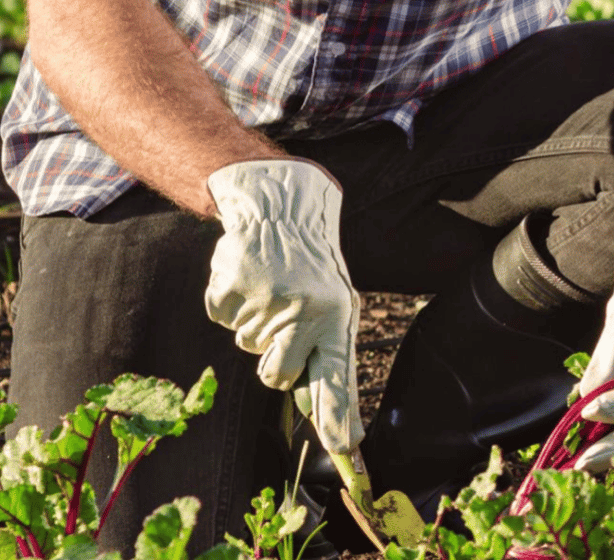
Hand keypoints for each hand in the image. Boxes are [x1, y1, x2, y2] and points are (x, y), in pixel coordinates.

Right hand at [204, 159, 361, 453]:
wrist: (281, 213)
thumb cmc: (311, 271)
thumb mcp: (334, 307)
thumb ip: (328, 358)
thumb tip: (330, 423)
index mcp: (337, 318)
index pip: (338, 376)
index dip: (338, 415)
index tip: (344, 448)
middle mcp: (305, 312)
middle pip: (276, 376)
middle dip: (274, 364)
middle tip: (281, 329)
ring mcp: (266, 301)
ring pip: (247, 346)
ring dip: (255, 326)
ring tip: (271, 291)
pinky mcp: (231, 289)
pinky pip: (222, 320)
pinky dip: (230, 305)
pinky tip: (248, 280)